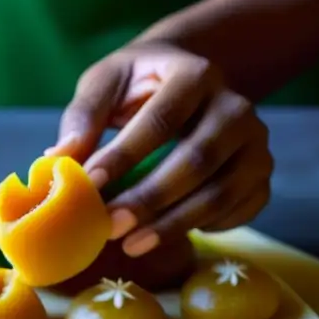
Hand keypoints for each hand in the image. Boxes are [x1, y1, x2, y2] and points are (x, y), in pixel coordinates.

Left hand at [51, 41, 272, 257]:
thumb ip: (84, 116)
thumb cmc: (140, 84)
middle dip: (150, 199)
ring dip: (173, 224)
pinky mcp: (262, 175)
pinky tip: (165, 235)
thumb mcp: (107, 82)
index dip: (125, 156)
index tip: (89, 185)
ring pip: (219, 193)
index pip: (161, 119)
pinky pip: (237, 212)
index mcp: (196, 74)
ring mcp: (256, 144)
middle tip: (110, 226)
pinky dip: (203, 229)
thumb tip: (57, 160)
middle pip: (197, 160)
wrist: (192, 80)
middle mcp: (236, 107)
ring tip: (130, 244)